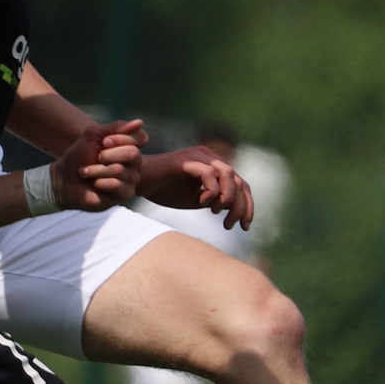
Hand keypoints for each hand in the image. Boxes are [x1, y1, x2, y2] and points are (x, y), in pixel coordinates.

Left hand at [51, 119, 144, 211]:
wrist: (65, 179)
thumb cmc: (79, 156)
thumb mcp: (94, 135)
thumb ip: (116, 127)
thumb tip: (140, 122)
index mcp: (129, 146)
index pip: (140, 138)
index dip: (121, 139)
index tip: (104, 142)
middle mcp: (133, 163)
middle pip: (133, 154)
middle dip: (108, 155)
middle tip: (96, 158)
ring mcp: (130, 180)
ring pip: (120, 170)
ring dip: (97, 170)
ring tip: (87, 173)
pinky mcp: (125, 195)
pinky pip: (117, 186)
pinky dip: (100, 183)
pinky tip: (95, 185)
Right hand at [138, 144, 254, 230]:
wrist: (138, 183)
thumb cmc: (165, 191)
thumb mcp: (196, 200)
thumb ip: (216, 201)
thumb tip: (235, 209)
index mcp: (214, 165)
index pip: (241, 184)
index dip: (247, 205)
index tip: (245, 227)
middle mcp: (209, 157)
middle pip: (239, 181)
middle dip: (240, 206)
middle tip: (230, 225)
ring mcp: (198, 156)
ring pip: (229, 174)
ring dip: (227, 197)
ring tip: (215, 212)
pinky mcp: (185, 160)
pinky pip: (208, 174)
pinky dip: (211, 191)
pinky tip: (201, 202)